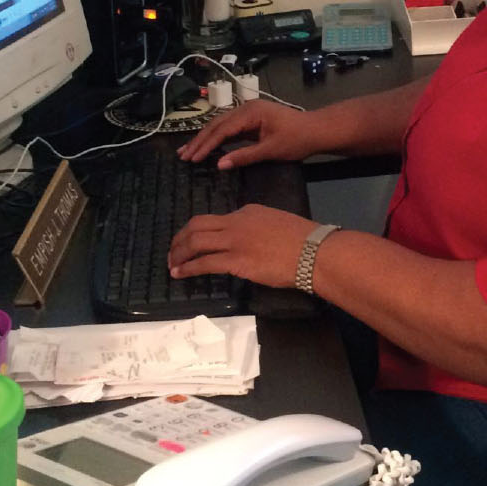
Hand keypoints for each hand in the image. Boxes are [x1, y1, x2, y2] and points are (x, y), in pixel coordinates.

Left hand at [167, 204, 319, 288]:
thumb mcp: (278, 223)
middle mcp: (236, 222)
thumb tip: (251, 241)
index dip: (200, 231)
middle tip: (173, 250)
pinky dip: (188, 268)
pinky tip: (180, 274)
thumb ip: (260, 228)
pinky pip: (204, 263)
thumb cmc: (305, 241)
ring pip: (195, 242)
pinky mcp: (235, 261)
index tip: (194, 241)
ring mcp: (234, 241)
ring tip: (172, 264)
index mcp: (247, 211)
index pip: (216, 219)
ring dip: (179, 253)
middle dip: (180, 238)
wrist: (315, 252)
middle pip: (196, 225)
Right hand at [175, 100, 323, 168]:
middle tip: (183, 155)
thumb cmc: (298, 139)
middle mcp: (245, 109)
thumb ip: (244, 156)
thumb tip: (219, 165)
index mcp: (250, 113)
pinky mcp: (251, 120)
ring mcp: (248, 113)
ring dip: (204, 139)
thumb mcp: (271, 150)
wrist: (318, 131)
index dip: (205, 145)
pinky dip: (216, 138)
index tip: (192, 158)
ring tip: (188, 151)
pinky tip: (206, 146)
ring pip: (220, 125)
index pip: (221, 130)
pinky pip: (228, 128)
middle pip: (216, 125)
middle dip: (199, 141)